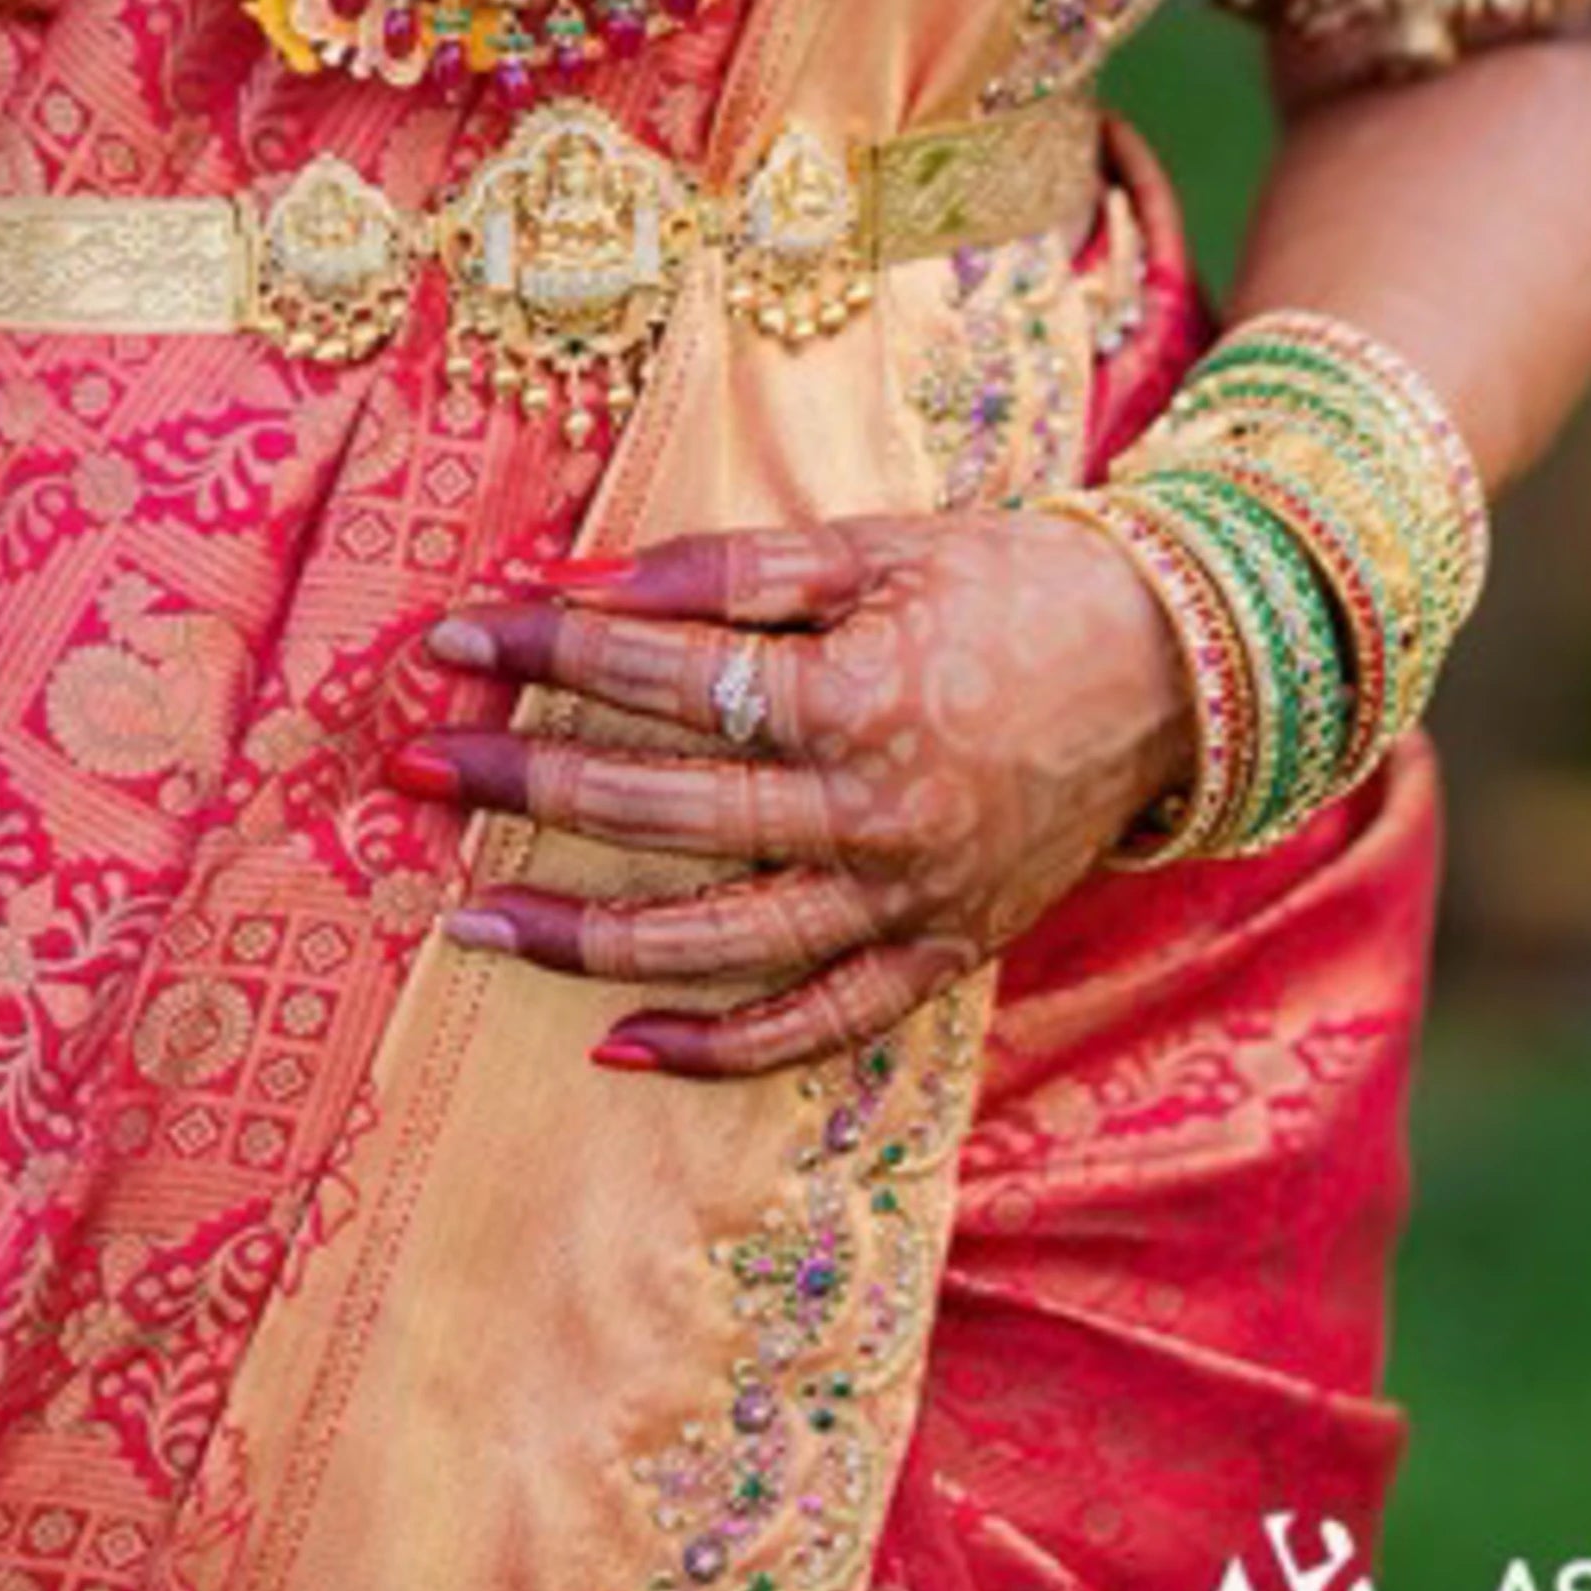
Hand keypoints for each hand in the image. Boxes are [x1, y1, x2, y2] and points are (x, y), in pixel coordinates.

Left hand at [393, 506, 1193, 1078]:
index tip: (451, 635)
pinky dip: (719, 1043)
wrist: (1177, 667)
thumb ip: (728, 572)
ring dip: (583, 931)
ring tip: (470, 917)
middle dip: (525, 782)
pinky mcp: (943, 955)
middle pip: (665, 807)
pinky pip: (817, 1023)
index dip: (547, 651)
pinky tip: (619, 1040)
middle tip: (412, 765)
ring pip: (718, 939)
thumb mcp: (875, 546)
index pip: (662, 676)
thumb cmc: (1013, 581)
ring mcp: (909, 900)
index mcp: (857, 694)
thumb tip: (581, 582)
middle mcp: (876, 814)